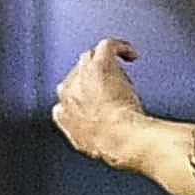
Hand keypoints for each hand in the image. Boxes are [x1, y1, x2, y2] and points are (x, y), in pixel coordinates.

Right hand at [53, 38, 150, 168]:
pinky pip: (107, 45)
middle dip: (93, 80)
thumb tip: (94, 137)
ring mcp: (82, 74)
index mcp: (63, 112)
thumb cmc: (112, 147)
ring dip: (104, 62)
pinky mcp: (99, 63)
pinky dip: (120, 47)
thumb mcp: (89, 148)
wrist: (120, 140)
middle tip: (114, 91)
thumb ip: (84, 137)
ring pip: (90, 57)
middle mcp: (68, 90)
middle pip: (78, 75)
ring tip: (122, 74)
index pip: (68, 97)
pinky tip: (132, 54)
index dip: (84, 97)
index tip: (98, 104)